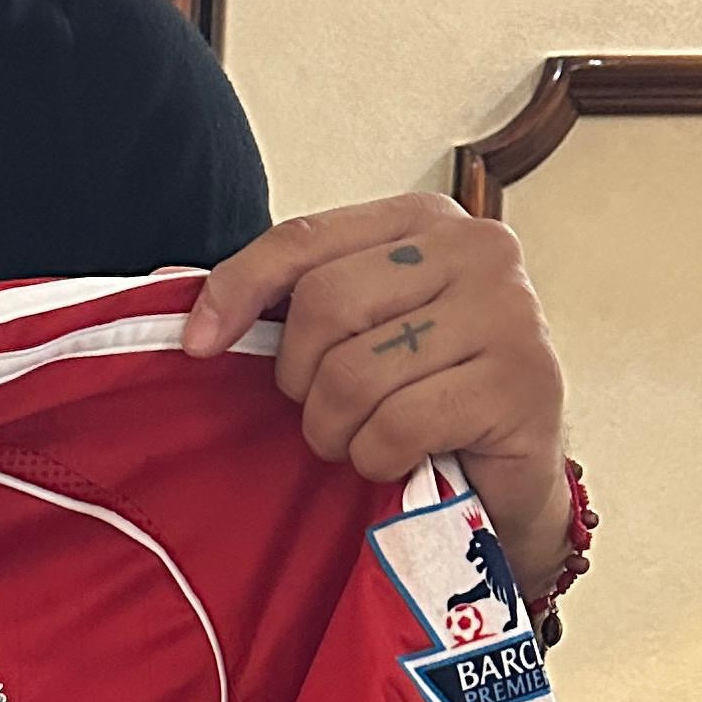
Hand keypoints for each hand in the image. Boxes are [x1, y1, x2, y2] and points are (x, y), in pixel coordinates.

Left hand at [180, 194, 571, 602]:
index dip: (237, 290)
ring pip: (356, 372)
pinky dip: (379, 457)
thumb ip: (291, 303)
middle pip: (326, 304)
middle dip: (302, 378)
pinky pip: (399, 424)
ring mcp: (510, 312)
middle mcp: (478, 248)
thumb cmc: (422, 397)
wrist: (510, 480)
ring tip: (361, 440)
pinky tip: (400, 460)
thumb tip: (179, 305)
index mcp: (425, 221)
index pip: (303, 239)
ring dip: (337, 428)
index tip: (199, 346)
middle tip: (324, 412)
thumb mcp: (356, 333)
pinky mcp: (523, 382)